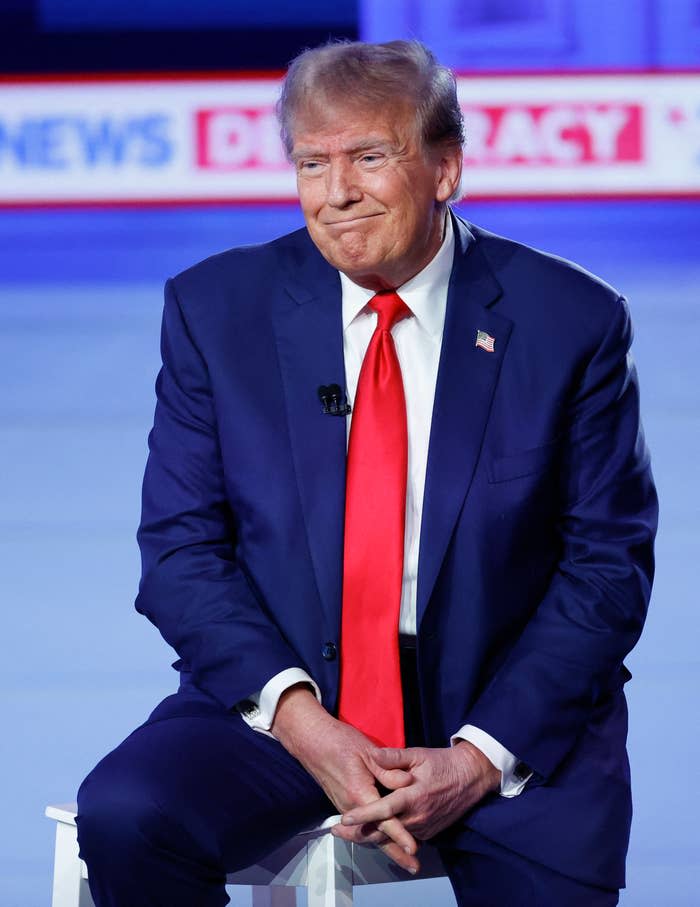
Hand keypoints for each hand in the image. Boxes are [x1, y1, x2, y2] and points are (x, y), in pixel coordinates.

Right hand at [271, 685, 420, 872]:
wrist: (311, 740)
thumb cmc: (340, 742)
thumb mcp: (368, 752)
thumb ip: (388, 770)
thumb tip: (408, 784)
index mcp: (359, 793)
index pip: (384, 820)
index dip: (400, 835)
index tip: (413, 849)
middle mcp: (350, 806)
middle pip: (375, 835)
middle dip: (395, 852)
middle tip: (414, 866)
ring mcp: (344, 806)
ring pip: (367, 832)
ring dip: (385, 846)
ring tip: (404, 858)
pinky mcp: (342, 803)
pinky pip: (360, 825)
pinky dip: (373, 835)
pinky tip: (384, 839)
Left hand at [333, 741, 499, 842]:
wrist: (471, 777)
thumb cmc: (443, 763)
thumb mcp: (418, 755)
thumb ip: (394, 757)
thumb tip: (373, 755)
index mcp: (414, 796)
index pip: (384, 810)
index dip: (364, 815)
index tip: (345, 817)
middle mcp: (418, 817)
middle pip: (383, 832)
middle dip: (358, 833)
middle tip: (336, 830)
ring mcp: (423, 828)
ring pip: (392, 839)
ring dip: (370, 837)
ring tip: (347, 833)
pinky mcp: (428, 833)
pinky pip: (403, 838)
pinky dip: (387, 838)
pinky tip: (371, 832)